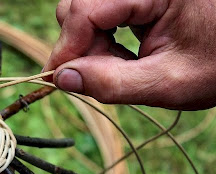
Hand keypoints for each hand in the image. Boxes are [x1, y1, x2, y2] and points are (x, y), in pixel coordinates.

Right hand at [44, 0, 215, 109]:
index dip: (67, 48)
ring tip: (119, 66)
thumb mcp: (168, 82)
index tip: (56, 80)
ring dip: (89, 44)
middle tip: (99, 75)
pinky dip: (100, 38)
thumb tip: (63, 78)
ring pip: (83, 9)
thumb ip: (113, 83)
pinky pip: (97, 11)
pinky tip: (121, 54)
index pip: (86, 10)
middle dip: (80, 47)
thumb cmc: (214, 64)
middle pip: (79, 6)